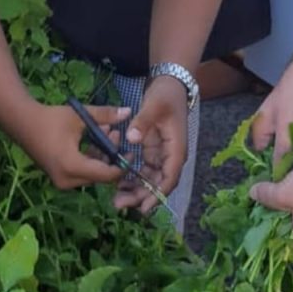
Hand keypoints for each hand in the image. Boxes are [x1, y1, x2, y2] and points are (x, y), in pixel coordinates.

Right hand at [23, 102, 130, 189]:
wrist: (22, 123)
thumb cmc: (51, 119)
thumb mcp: (80, 116)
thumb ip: (105, 115)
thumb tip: (128, 112)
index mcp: (73, 167)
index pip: (106, 174)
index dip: (122, 165)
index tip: (132, 152)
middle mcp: (67, 180)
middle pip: (100, 174)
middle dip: (111, 156)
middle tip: (117, 134)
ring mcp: (62, 181)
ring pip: (91, 173)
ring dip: (101, 155)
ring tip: (107, 131)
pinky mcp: (60, 177)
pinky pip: (82, 171)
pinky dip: (90, 158)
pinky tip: (94, 138)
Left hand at [113, 75, 187, 213]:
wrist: (168, 84)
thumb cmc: (165, 95)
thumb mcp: (154, 105)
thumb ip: (143, 121)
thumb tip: (132, 138)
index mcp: (176, 147)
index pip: (169, 176)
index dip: (157, 193)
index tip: (143, 207)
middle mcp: (170, 155)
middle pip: (159, 183)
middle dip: (142, 196)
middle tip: (120, 204)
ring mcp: (161, 153)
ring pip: (150, 179)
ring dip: (136, 190)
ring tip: (116, 199)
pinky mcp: (152, 150)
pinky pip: (144, 170)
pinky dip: (133, 178)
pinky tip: (118, 183)